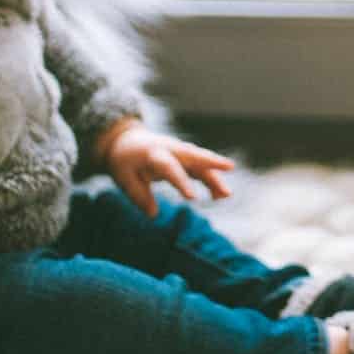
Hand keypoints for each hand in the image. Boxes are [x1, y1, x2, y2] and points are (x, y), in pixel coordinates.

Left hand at [104, 125, 234, 216]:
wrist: (126, 140)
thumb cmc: (124, 161)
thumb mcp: (123, 178)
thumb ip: (138, 195)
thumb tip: (154, 214)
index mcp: (154, 154)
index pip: (170, 168)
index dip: (182, 182)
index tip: (193, 198)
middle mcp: (171, 149)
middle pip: (194, 155)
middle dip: (212, 162)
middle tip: (230, 167)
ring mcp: (180, 151)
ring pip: (201, 162)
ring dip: (215, 175)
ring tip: (227, 194)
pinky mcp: (185, 157)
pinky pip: (201, 167)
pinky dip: (211, 178)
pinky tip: (219, 195)